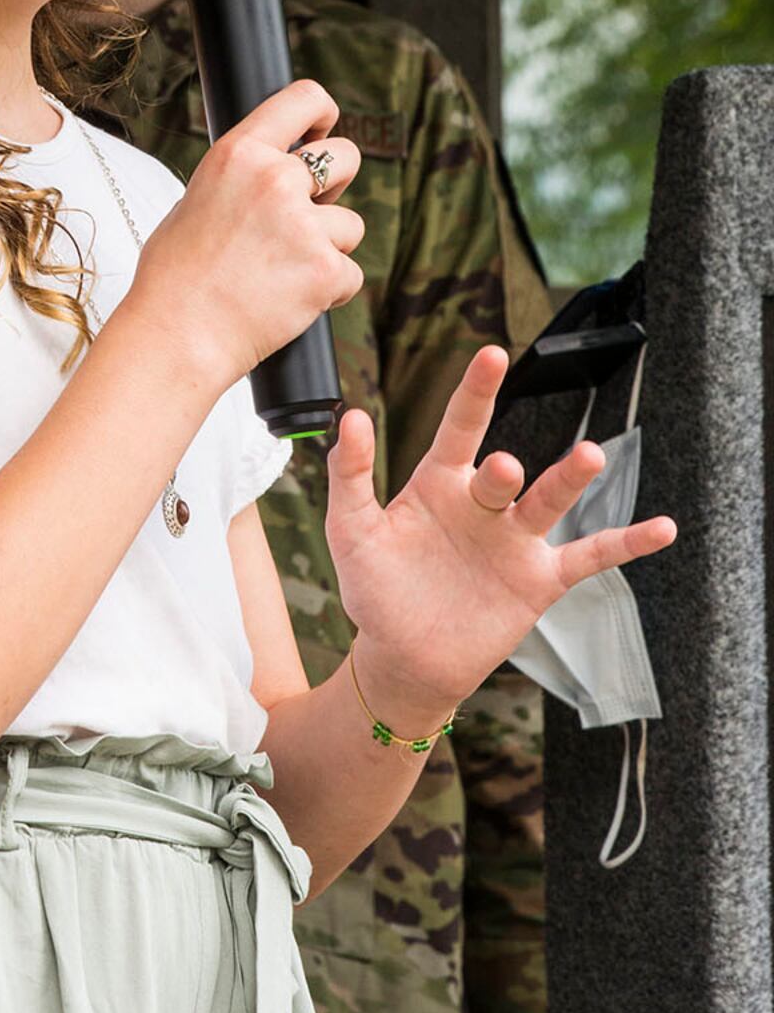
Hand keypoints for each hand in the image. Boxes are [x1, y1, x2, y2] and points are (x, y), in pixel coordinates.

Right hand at [128, 79, 364, 391]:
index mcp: (238, 154)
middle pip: (346, 156)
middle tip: (308, 215)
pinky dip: (329, 289)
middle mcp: (275, 180)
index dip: (322, 113)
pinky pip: (350, 273)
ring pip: (350, 225)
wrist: (176, 335)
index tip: (323, 129)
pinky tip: (291, 300)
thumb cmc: (176, 277)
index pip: (303, 99)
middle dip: (336, 185)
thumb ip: (240, 180)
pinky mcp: (326, 270)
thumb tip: (273, 173)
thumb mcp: (195, 202)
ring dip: (328, 247)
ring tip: (282, 273)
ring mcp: (305, 225)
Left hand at [325, 345, 675, 725]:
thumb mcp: (351, 530)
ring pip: (550, 501)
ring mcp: (514, 541)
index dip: (476, 392)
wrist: (403, 657)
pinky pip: (591, 556)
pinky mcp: (539, 580)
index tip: (493, 355)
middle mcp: (483, 503)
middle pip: (504, 474)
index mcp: (439, 483)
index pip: (460, 427)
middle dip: (506, 472)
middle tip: (504, 469)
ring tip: (590, 457)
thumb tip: (349, 416)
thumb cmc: (376, 589)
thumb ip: (349, 475)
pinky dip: (627, 544)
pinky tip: (663, 528)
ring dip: (570, 480)